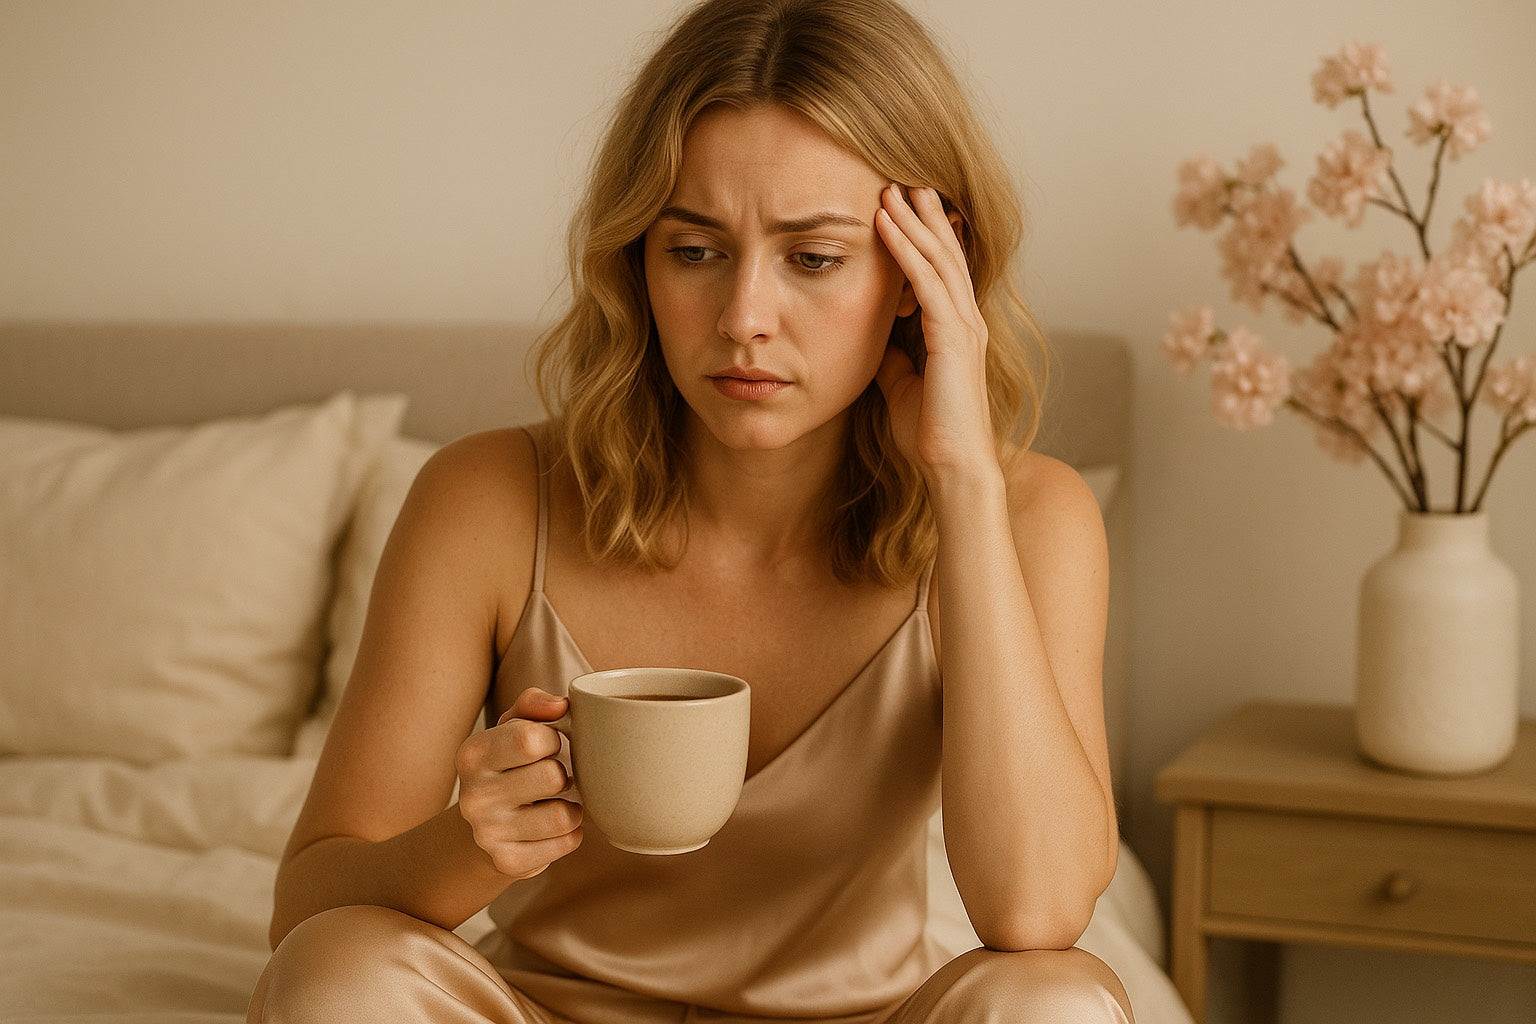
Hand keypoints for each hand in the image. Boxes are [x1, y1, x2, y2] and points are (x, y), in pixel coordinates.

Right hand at [455, 687, 582, 879]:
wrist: (481, 830)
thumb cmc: (507, 766)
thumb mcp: (510, 729)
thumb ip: (533, 705)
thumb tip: (561, 704)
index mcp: (472, 755)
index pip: (531, 739)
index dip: (552, 739)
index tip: (546, 746)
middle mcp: (474, 796)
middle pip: (552, 777)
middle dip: (562, 775)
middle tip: (551, 779)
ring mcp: (488, 834)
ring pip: (563, 815)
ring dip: (571, 807)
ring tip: (555, 802)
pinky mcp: (509, 862)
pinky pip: (567, 842)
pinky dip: (570, 833)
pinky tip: (551, 827)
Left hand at [874, 184, 997, 483]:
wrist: (951, 469)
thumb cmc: (929, 434)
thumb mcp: (900, 382)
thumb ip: (891, 354)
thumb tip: (869, 334)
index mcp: (957, 332)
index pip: (942, 272)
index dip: (925, 237)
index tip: (902, 206)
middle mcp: (967, 322)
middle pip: (947, 254)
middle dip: (924, 215)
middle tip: (903, 177)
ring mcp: (965, 328)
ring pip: (939, 259)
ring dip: (913, 221)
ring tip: (891, 187)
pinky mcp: (954, 339)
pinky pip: (928, 283)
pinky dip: (906, 250)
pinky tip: (887, 224)